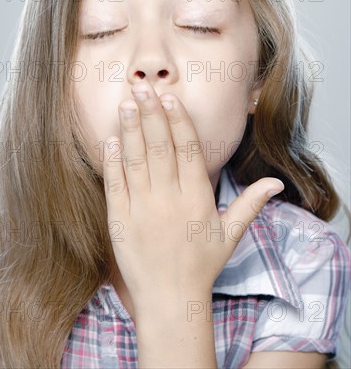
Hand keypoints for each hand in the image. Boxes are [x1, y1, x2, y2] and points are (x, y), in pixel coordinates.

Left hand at [103, 79, 283, 308]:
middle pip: (160, 146)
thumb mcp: (230, 234)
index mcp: (196, 197)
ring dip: (130, 130)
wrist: (169, 300)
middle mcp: (169, 198)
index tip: (170, 98)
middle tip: (142, 87)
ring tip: (125, 103)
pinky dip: (112, 161)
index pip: (187, 149)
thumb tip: (276, 183)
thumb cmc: (201, 266)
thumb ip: (250, 204)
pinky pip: (115, 184)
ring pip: (135, 159)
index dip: (178, 120)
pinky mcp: (119, 219)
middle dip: (151, 114)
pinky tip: (110, 140)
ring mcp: (141, 207)